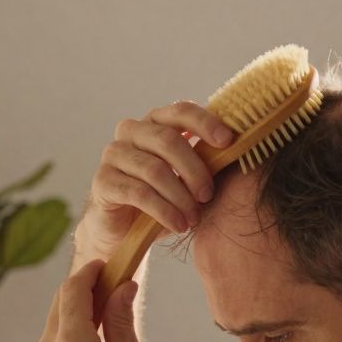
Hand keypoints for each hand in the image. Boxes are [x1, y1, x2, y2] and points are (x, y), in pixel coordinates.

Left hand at [29, 260, 155, 341]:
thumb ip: (121, 321)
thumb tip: (122, 287)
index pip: (72, 291)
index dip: (90, 272)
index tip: (107, 265)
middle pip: (60, 305)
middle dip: (83, 289)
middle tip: (112, 285)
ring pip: (54, 326)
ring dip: (77, 313)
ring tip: (107, 314)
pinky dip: (70, 334)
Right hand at [79, 101, 234, 256]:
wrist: (124, 230)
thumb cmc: (162, 198)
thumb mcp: (187, 177)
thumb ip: (205, 159)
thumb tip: (238, 148)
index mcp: (155, 122)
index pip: (181, 111)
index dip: (205, 123)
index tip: (228, 142)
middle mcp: (130, 132)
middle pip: (168, 141)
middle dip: (194, 170)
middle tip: (208, 195)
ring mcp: (113, 155)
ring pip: (155, 170)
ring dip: (180, 197)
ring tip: (194, 218)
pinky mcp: (103, 181)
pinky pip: (139, 193)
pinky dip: (164, 211)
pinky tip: (178, 225)